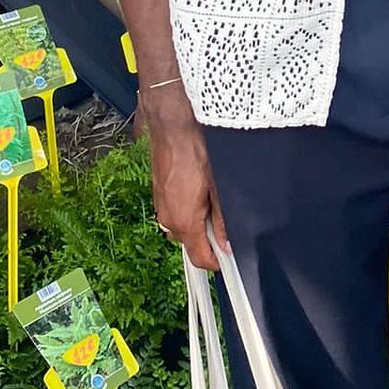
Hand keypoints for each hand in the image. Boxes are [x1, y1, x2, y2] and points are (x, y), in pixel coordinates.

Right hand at [142, 86, 229, 272]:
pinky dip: (188, 209)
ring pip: (183, 228)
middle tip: (224, 216)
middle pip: (192, 244)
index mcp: (184, 221)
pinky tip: (199, 188)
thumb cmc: (195, 149)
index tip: (230, 258)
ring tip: (211, 196)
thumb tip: (228, 242)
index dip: (219, 263)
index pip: (200, 259)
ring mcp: (160, 207)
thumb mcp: (219, 187)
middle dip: (209, 237)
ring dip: (198, 221)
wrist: (172, 125)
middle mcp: (168, 219)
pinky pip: (175, 213)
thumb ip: (223, 220)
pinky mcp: (158, 196)